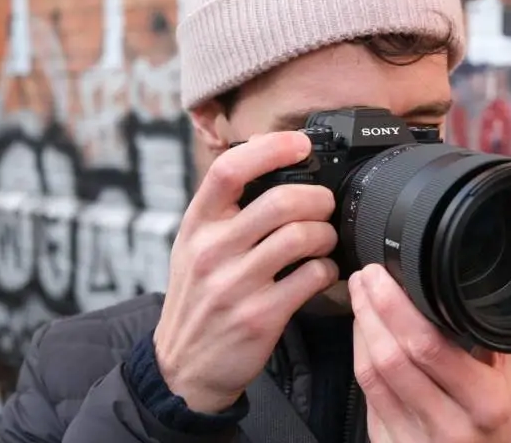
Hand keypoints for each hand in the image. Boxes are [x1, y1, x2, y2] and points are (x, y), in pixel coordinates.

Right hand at [153, 131, 338, 412]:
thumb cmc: (198, 299)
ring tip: (324, 240)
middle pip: (280, 201)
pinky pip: (311, 277)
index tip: (300, 143)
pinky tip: (322, 272)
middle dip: (318, 198)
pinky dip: (327, 270)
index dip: (271, 148)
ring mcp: (235, 285)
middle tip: (325, 205)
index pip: (229, 170)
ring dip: (326, 234)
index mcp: (196, 225)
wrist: (182, 367)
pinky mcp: (260, 315)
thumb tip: (272, 165)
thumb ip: (225, 211)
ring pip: (301, 237)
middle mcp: (211, 251)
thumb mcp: (194, 246)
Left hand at [349, 264, 510, 442]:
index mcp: (485, 401)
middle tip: (366, 276)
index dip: (397, 307)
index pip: (429, 346)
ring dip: (361, 328)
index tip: (386, 274)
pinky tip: (363, 330)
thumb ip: (497, 340)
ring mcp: (413, 437)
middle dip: (372, 308)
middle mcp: (448, 423)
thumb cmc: (499, 424)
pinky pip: (366, 392)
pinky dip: (360, 353)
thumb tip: (474, 288)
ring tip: (360, 295)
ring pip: (372, 373)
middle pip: (392, 356)